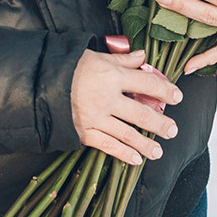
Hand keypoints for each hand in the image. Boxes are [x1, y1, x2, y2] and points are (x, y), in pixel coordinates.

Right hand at [69, 47, 182, 165]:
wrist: (39, 84)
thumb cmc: (69, 67)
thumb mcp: (96, 57)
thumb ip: (122, 60)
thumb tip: (142, 56)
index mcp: (112, 77)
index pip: (147, 84)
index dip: (165, 90)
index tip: (177, 97)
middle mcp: (107, 99)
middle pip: (141, 114)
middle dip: (160, 124)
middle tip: (172, 130)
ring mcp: (96, 118)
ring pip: (128, 134)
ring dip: (146, 144)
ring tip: (159, 151)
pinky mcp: (84, 132)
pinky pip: (108, 146)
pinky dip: (123, 154)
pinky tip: (136, 159)